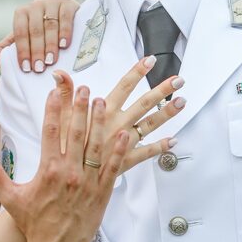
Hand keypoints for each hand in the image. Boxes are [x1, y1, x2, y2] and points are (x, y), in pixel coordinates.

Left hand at [0, 0, 79, 72]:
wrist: (69, 19)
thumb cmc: (43, 32)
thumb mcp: (25, 39)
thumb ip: (7, 49)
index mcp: (22, 13)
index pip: (20, 32)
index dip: (22, 51)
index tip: (26, 68)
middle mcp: (35, 5)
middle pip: (35, 30)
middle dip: (36, 51)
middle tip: (39, 68)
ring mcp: (52, 2)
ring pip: (50, 25)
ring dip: (50, 45)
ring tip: (51, 61)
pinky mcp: (68, 2)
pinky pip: (65, 17)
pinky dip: (64, 32)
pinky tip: (64, 45)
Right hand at [0, 83, 128, 241]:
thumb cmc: (34, 224)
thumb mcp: (12, 199)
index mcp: (47, 171)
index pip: (50, 132)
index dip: (53, 109)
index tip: (55, 92)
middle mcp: (69, 173)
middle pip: (76, 133)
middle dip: (80, 108)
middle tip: (84, 88)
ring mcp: (87, 182)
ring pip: (96, 145)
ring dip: (100, 122)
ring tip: (102, 101)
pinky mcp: (102, 191)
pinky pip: (113, 166)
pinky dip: (118, 149)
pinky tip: (123, 132)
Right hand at [52, 55, 185, 174]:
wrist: (69, 181)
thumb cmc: (64, 151)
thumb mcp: (62, 119)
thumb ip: (64, 94)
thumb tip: (60, 74)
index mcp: (104, 112)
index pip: (124, 86)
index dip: (137, 72)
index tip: (150, 60)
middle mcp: (118, 125)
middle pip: (144, 104)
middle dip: (162, 90)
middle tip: (178, 80)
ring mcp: (124, 143)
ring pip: (150, 125)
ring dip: (167, 114)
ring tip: (182, 102)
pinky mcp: (125, 160)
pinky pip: (146, 153)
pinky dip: (160, 147)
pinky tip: (172, 141)